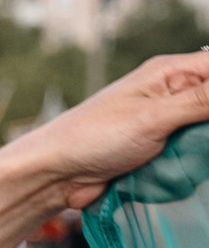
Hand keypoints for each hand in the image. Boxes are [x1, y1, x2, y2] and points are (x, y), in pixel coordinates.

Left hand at [0, 49, 208, 219]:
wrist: (55, 174)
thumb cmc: (94, 137)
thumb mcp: (153, 117)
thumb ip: (201, 101)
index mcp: (169, 73)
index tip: (207, 121)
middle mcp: (172, 93)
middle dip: (207, 129)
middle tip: (192, 143)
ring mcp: (168, 122)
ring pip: (206, 133)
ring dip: (202, 149)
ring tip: (178, 155)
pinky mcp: (162, 148)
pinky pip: (195, 154)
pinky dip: (194, 163)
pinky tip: (181, 170)